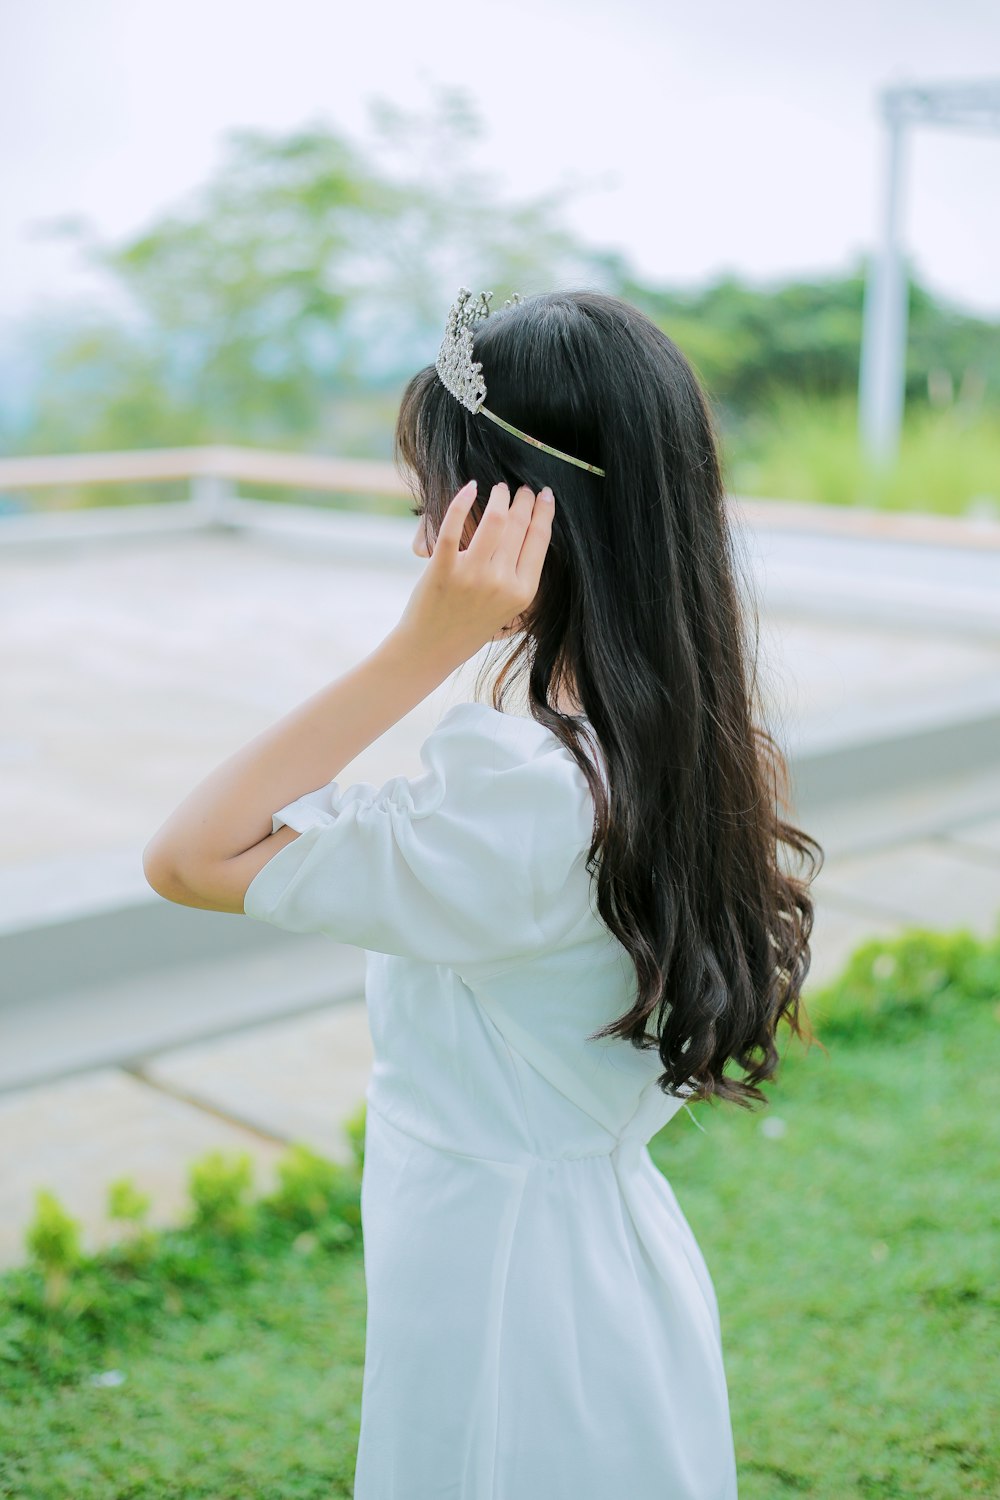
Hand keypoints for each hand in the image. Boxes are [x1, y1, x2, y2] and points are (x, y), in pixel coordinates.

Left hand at [393, 479, 555, 664]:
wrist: (432, 648)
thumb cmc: (470, 627)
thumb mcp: (508, 609)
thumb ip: (520, 577)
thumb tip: (531, 533)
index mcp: (522, 592)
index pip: (540, 539)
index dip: (544, 511)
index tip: (544, 495)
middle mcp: (501, 582)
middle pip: (519, 526)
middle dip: (523, 500)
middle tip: (521, 489)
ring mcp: (471, 575)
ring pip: (494, 520)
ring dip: (499, 497)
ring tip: (498, 489)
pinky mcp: (442, 569)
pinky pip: (453, 526)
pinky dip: (462, 501)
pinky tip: (470, 488)